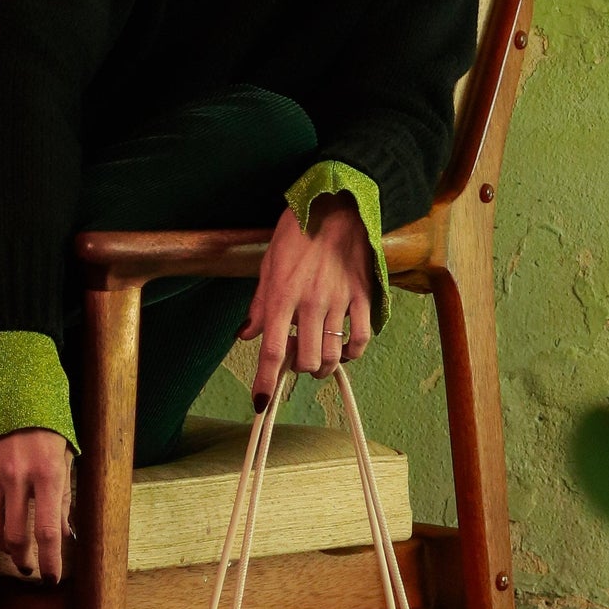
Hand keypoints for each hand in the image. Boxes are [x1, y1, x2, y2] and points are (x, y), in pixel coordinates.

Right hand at [0, 428, 72, 581]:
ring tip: (6, 545)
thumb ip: (64, 498)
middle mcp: (17, 474)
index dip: (50, 561)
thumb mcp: (65, 457)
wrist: (16, 387)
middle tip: (26, 564)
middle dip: (22, 557)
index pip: (49, 531)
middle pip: (16, 536)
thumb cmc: (47, 426)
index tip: (51, 578)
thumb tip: (66, 536)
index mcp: (48, 472)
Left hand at [239, 191, 373, 407]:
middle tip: (296, 355)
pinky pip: (362, 338)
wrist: (336, 205)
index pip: (272, 350)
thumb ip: (259, 304)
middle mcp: (310, 303)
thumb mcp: (268, 264)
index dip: (265, 381)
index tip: (260, 402)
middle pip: (306, 360)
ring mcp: (339, 300)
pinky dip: (353, 352)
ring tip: (318, 355)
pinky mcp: (362, 295)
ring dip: (324, 365)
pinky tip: (345, 348)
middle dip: (298, 368)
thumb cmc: (296, 231)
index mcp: (282, 295)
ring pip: (333, 354)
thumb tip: (246, 335)